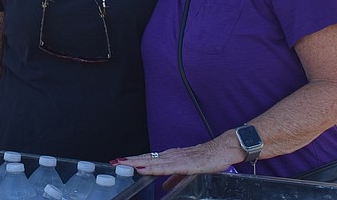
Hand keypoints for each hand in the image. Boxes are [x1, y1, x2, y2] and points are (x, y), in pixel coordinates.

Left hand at [115, 134, 245, 188]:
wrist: (223, 149)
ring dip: (136, 162)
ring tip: (122, 163)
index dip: (133, 161)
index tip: (119, 162)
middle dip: (129, 160)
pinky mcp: (184, 164)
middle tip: (113, 162)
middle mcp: (170, 155)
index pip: (148, 159)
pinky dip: (152, 168)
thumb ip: (174, 178)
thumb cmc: (207, 158)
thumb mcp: (187, 171)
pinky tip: (142, 169)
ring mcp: (176, 158)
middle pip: (145, 158)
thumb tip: (164, 187)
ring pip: (152, 161)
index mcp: (170, 156)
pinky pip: (164, 167)